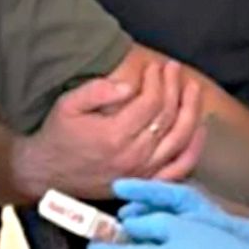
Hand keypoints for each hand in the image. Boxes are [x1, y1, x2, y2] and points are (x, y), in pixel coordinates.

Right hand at [15, 58, 205, 199]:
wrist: (47, 174)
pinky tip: (200, 128)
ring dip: (191, 110)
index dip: (157, 80)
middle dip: (174, 87)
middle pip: (168, 117)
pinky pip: (180, 168)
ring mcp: (143, 172)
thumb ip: (96, 91)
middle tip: (173, 68)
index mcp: (114, 136)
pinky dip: (194, 148)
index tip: (154, 66)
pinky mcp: (146, 182)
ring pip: (180, 138)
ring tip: (191, 88)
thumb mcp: (67, 106)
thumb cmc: (58, 136)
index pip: (150, 103)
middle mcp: (133, 156)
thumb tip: (127, 84)